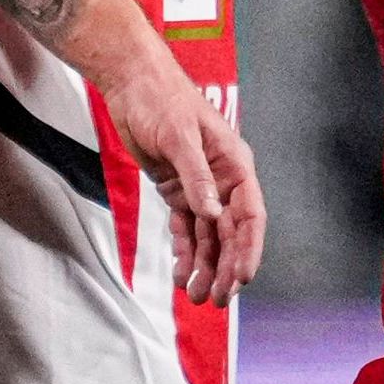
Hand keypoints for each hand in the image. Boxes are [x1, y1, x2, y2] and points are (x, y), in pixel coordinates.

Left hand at [91, 59, 264, 305]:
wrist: (132, 84)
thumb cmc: (162, 101)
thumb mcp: (179, 137)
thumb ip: (196, 176)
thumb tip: (211, 212)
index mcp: (235, 166)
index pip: (250, 217)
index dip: (249, 250)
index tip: (243, 278)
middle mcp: (223, 180)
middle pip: (231, 233)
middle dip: (227, 268)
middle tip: (218, 299)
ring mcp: (201, 186)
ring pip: (209, 235)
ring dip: (206, 266)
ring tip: (198, 296)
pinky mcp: (178, 188)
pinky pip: (186, 227)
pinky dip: (186, 250)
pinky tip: (183, 273)